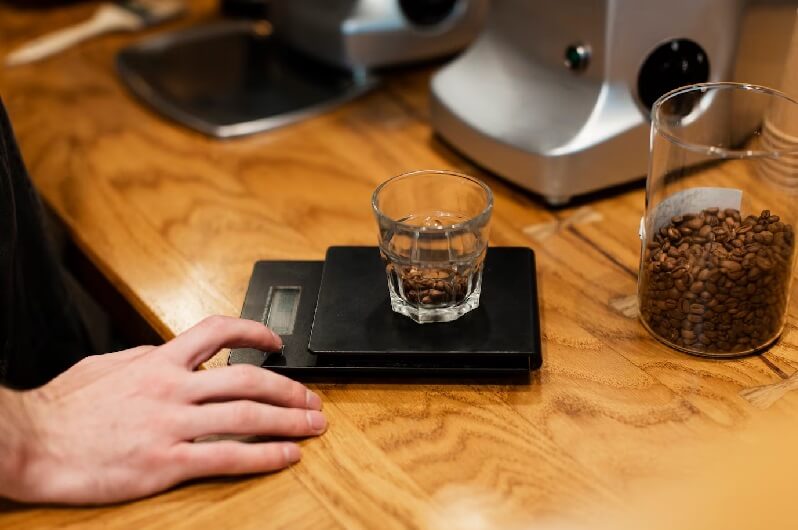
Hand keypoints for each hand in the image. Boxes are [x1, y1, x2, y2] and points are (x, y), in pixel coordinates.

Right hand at [5, 316, 325, 504]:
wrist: (30, 442)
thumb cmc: (64, 408)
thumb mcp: (107, 366)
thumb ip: (146, 359)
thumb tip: (169, 354)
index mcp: (157, 361)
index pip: (217, 331)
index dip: (254, 332)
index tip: (276, 341)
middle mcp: (171, 388)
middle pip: (247, 379)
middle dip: (288, 388)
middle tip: (312, 398)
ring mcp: (171, 425)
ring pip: (246, 416)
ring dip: (287, 419)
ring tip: (314, 425)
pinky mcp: (165, 463)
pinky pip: (227, 456)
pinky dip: (263, 455)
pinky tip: (286, 455)